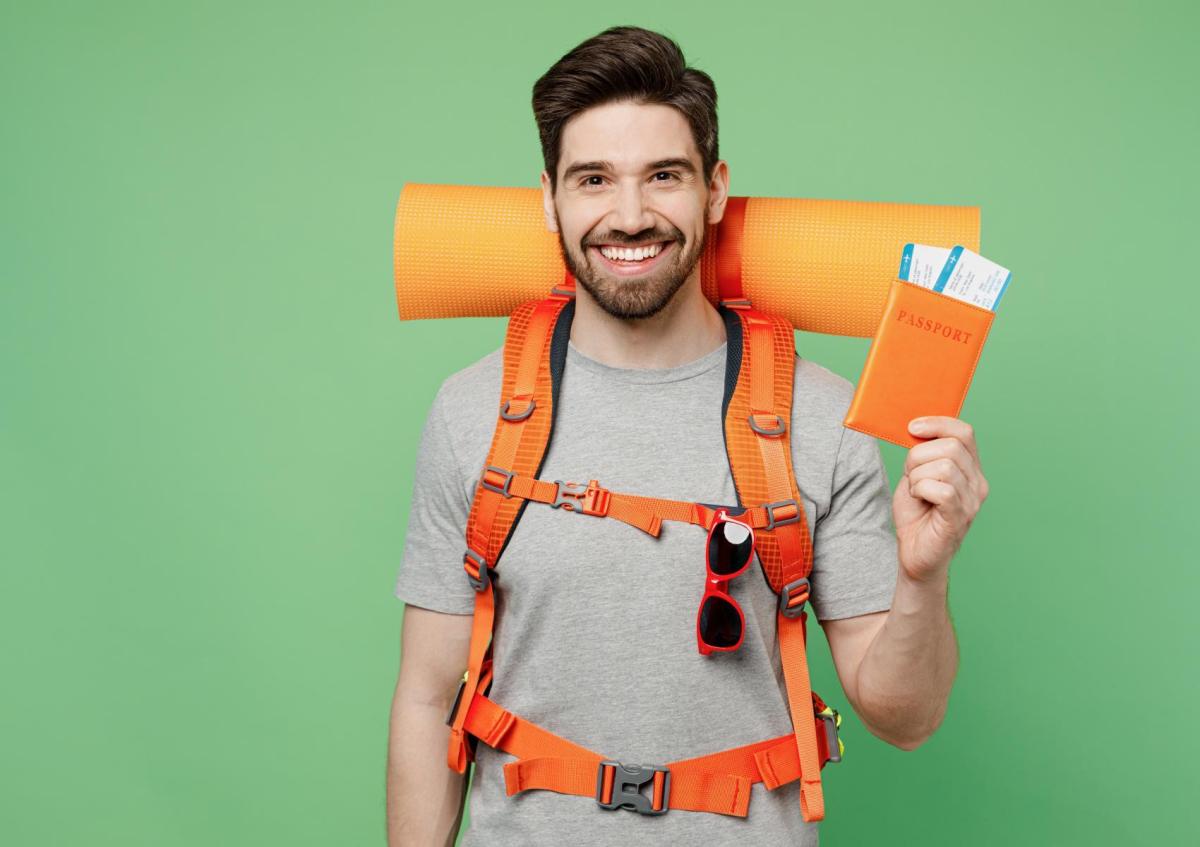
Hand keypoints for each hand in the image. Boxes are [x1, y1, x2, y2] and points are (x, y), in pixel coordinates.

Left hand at [892, 416, 988, 584]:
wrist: (915, 555)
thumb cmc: (916, 515)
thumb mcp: (916, 476)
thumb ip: (921, 454)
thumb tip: (916, 429)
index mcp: (970, 469)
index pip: (964, 432)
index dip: (938, 424)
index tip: (912, 428)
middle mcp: (978, 483)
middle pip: (951, 446)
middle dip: (919, 456)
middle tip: (910, 476)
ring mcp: (972, 500)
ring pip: (944, 466)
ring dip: (918, 476)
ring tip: (916, 492)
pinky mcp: (960, 516)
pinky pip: (942, 489)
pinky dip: (921, 490)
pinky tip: (919, 500)